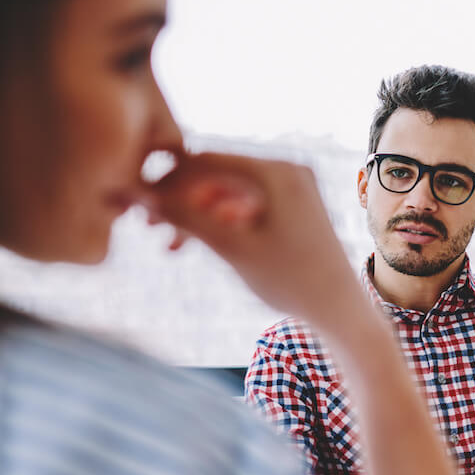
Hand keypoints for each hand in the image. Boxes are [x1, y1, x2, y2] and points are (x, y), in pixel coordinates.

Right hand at [140, 152, 368, 332]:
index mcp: (277, 171)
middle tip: (146, 225)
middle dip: (179, 199)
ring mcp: (292, 188)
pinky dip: (221, 222)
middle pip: (216, 175)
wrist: (341, 312)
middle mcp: (287, 170)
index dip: (165, 180)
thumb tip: (135, 194)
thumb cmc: (292, 283)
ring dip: (196, 214)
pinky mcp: (293, 208)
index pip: (205, 161)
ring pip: (227, 192)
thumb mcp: (231, 248)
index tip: (133, 202)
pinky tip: (199, 245)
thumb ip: (184, 217)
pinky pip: (245, 205)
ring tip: (171, 245)